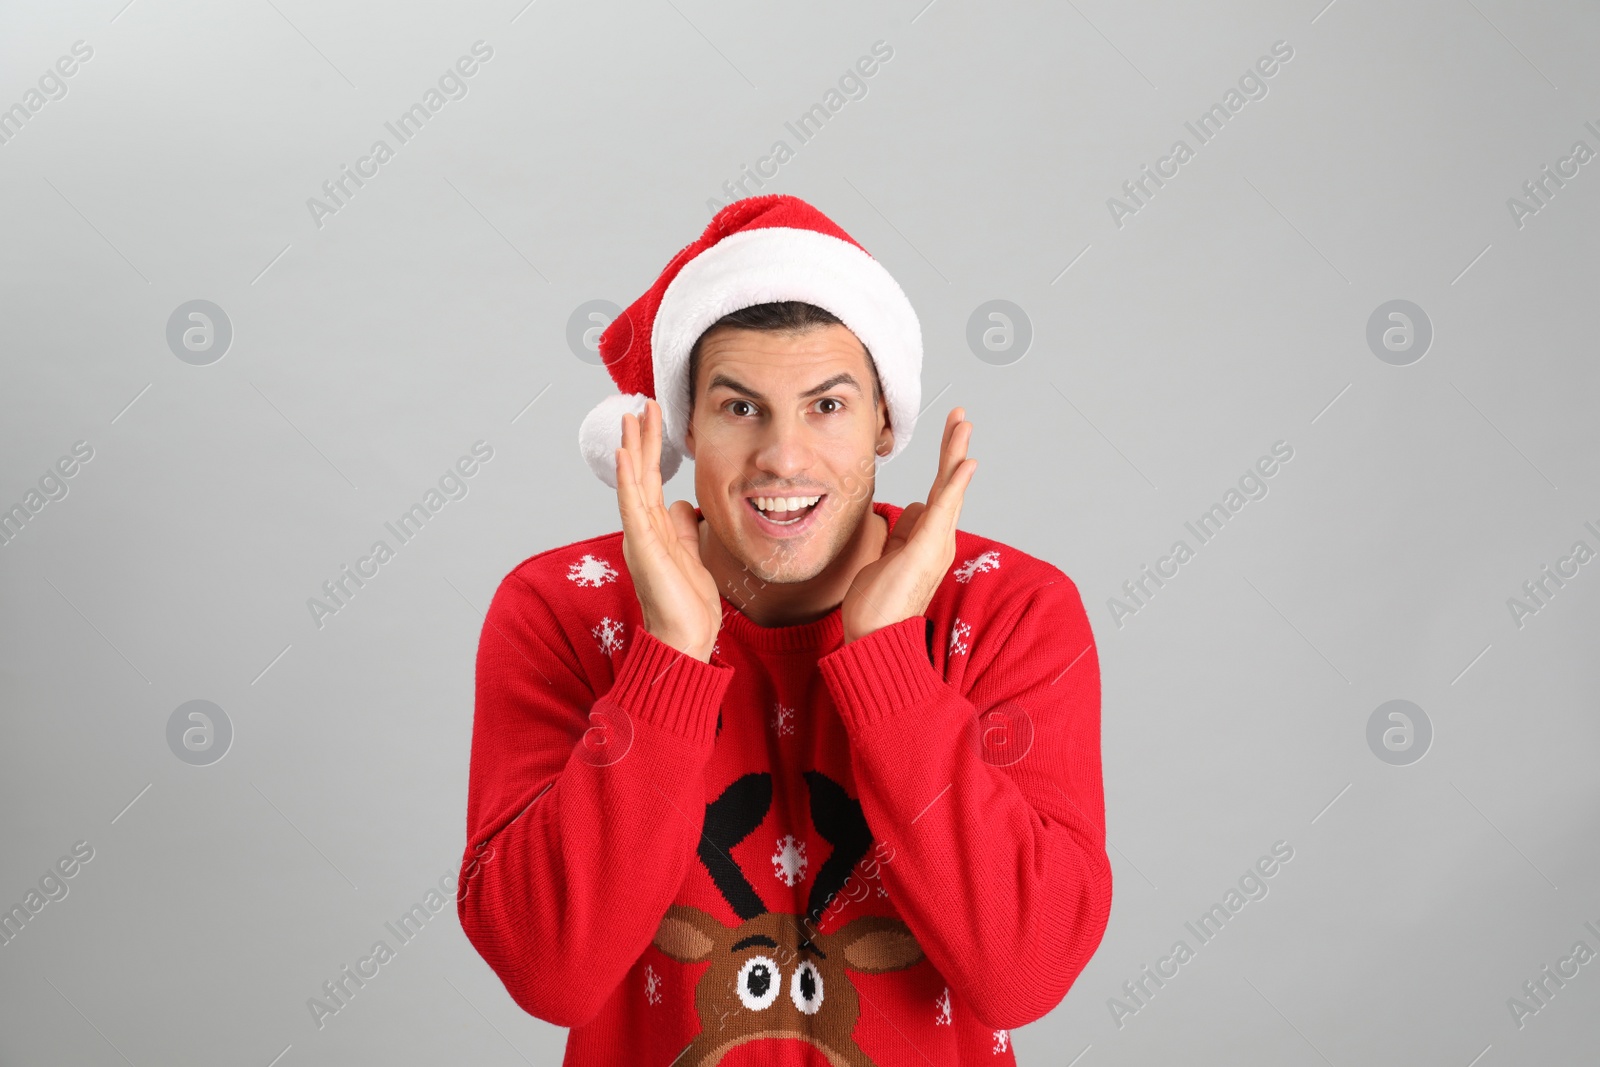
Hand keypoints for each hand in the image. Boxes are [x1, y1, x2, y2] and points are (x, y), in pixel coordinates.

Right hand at [616, 398, 720, 661]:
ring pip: (635, 482)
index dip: (653, 448)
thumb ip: (684, 529)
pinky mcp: (643, 547)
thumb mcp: (692, 555)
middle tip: (643, 403)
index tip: (654, 417)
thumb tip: (681, 503)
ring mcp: (641, 537)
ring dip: (634, 448)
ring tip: (631, 417)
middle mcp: (643, 529)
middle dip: (643, 437)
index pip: (652, 479)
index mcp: (655, 529)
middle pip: (642, 473)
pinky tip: (627, 456)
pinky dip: (628, 480)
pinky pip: (633, 507)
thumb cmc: (687, 605)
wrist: (685, 639)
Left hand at [841, 407, 976, 644]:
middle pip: (948, 485)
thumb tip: (908, 512)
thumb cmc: (878, 606)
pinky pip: (944, 509)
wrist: (876, 640)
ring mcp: (936, 544)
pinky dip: (955, 484)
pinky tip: (964, 463)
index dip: (944, 464)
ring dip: (955, 454)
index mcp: (927, 540)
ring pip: (949, 489)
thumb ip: (900, 534)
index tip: (949, 436)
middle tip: (961, 417)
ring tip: (961, 425)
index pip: (937, 493)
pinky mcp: (927, 548)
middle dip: (954, 449)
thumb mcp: (886, 558)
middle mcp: (938, 540)